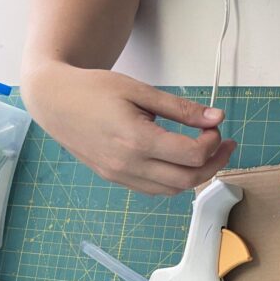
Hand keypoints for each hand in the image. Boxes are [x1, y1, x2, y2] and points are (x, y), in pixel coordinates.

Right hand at [22, 64, 235, 194]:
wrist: (54, 100)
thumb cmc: (94, 90)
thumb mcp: (140, 90)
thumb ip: (180, 108)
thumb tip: (216, 118)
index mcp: (136, 140)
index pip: (191, 155)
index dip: (213, 142)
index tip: (215, 126)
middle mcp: (128, 164)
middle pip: (187, 179)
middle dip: (214, 164)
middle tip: (225, 144)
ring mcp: (120, 175)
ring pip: (172, 190)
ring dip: (197, 175)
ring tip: (208, 152)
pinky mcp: (115, 178)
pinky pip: (154, 189)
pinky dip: (175, 179)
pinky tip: (182, 160)